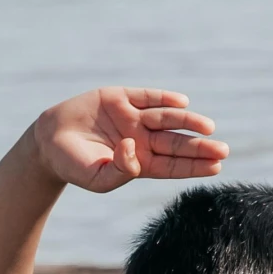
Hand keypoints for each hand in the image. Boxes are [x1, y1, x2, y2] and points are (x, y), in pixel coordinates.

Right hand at [33, 86, 227, 195]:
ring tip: (208, 128)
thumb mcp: (97, 177)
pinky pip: (146, 96)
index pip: (173, 165)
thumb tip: (134, 149)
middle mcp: (142, 139)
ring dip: (188, 122)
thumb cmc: (75, 165)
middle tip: (223, 150)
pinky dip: (164, 98)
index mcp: (140, 162)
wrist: (49, 141)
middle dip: (199, 147)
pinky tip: (182, 101)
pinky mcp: (120, 98)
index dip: (194, 166)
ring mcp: (132, 117)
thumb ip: (119, 170)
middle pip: (176, 142)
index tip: (216, 166)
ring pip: (167, 118)